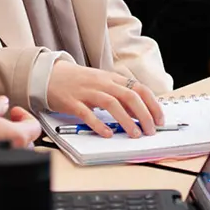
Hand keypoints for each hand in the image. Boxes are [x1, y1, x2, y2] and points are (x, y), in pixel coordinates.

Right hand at [0, 96, 41, 188]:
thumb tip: (4, 102)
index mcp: (19, 136)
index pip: (35, 126)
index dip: (25, 115)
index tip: (13, 111)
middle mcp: (18, 153)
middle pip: (26, 139)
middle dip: (16, 128)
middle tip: (2, 121)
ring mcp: (9, 166)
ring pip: (16, 151)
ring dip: (8, 141)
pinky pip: (5, 162)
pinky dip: (0, 154)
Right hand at [47, 61, 164, 137]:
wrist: (49, 75)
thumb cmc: (78, 81)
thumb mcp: (102, 84)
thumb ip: (119, 95)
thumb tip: (137, 111)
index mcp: (111, 78)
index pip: (139, 88)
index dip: (152, 104)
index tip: (159, 119)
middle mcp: (102, 83)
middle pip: (129, 96)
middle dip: (144, 115)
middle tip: (150, 130)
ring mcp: (87, 92)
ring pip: (112, 104)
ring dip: (126, 121)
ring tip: (135, 134)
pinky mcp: (73, 102)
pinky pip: (88, 114)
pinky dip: (99, 125)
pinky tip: (107, 134)